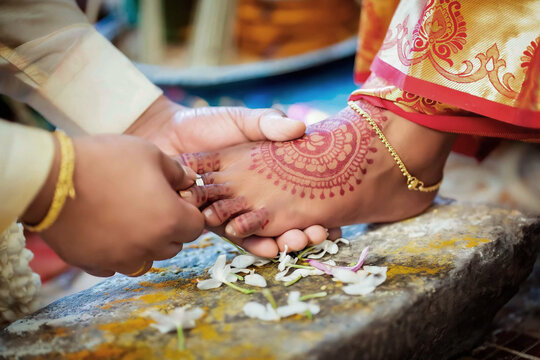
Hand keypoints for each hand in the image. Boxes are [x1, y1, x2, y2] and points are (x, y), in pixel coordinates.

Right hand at [22, 134, 203, 276]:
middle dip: (168, 227)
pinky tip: (104, 228)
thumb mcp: (149, 153)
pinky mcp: (94, 265)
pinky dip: (116, 251)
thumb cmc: (105, 161)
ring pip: (146, 259)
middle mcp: (149, 247)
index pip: (196, 226)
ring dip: (144, 243)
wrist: (50, 179)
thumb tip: (190, 182)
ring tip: (126, 217)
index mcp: (170, 220)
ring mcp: (121, 260)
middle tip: (149, 204)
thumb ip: (177, 172)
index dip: (188, 211)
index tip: (174, 199)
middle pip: (173, 245)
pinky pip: (115, 264)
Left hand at [126, 95, 339, 256]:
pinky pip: (235, 234)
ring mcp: (236, 210)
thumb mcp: (244, 120)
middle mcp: (254, 197)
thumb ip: (269, 124)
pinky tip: (266, 244)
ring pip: (264, 233)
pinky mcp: (214, 218)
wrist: (166, 134)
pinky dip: (252, 241)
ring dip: (283, 241)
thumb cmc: (207, 123)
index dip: (318, 211)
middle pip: (285, 222)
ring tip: (297, 242)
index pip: (298, 197)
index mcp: (265, 177)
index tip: (334, 221)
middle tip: (319, 235)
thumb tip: (300, 127)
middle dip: (304, 232)